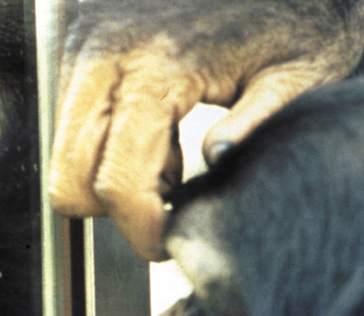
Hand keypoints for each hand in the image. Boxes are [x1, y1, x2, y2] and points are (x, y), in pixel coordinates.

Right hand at [48, 0, 363, 260]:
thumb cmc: (296, 6)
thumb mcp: (301, 70)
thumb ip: (256, 124)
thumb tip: (213, 164)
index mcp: (159, 65)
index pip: (117, 181)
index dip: (139, 228)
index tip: (165, 243)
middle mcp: (105, 53)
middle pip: (69, 175)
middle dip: (112, 206)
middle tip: (169, 196)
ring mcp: (85, 47)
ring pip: (62, 151)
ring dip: (107, 173)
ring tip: (168, 152)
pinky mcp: (81, 44)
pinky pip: (70, 121)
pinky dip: (104, 142)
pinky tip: (155, 126)